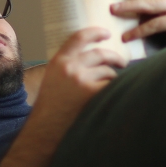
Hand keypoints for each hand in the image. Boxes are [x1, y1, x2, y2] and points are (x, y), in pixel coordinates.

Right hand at [0, 28, 124, 166]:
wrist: (44, 133)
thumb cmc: (49, 111)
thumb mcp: (52, 81)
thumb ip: (68, 68)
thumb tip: (92, 60)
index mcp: (58, 62)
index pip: (79, 38)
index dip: (95, 33)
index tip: (106, 33)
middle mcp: (70, 67)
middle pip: (100, 53)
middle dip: (115, 57)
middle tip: (122, 62)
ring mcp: (82, 80)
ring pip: (109, 71)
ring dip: (113, 78)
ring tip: (111, 86)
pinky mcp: (93, 94)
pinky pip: (112, 86)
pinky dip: (114, 90)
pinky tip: (113, 97)